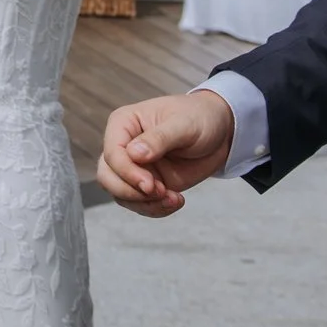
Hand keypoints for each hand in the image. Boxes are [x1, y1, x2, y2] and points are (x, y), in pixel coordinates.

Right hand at [97, 91, 234, 215]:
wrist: (220, 133)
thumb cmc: (199, 117)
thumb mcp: (184, 124)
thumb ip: (159, 138)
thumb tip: (133, 154)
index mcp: (124, 124)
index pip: (111, 153)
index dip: (126, 172)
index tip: (150, 185)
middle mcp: (123, 146)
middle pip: (107, 176)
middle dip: (130, 191)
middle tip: (161, 193)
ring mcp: (134, 167)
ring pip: (120, 194)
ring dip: (144, 204)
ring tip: (174, 199)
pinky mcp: (147, 184)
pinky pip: (139, 204)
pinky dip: (155, 209)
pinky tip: (176, 201)